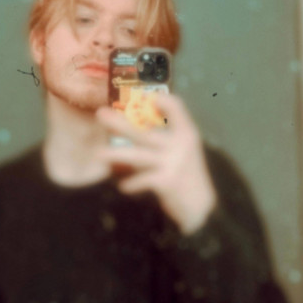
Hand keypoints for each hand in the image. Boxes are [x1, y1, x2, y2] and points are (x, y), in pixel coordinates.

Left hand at [96, 93, 216, 234]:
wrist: (203, 206)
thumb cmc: (188, 174)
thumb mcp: (183, 150)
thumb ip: (164, 138)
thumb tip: (132, 127)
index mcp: (187, 132)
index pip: (176, 106)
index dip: (161, 99)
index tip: (144, 95)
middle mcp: (180, 144)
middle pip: (145, 131)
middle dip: (120, 123)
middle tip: (100, 114)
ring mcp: (173, 163)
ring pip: (138, 156)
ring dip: (117, 154)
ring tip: (99, 153)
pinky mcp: (167, 182)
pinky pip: (142, 180)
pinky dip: (131, 184)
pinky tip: (122, 186)